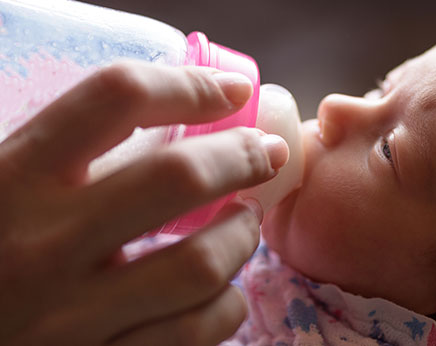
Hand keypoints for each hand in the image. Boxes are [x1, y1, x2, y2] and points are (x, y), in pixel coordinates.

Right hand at [0, 61, 287, 344]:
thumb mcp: (9, 187)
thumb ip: (68, 155)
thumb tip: (175, 114)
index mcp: (12, 178)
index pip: (116, 99)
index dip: (190, 85)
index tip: (233, 90)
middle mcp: (39, 245)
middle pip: (178, 177)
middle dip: (243, 156)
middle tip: (266, 154)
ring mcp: (69, 317)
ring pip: (201, 264)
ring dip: (242, 234)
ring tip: (244, 221)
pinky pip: (197, 331)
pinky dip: (226, 303)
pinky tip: (220, 287)